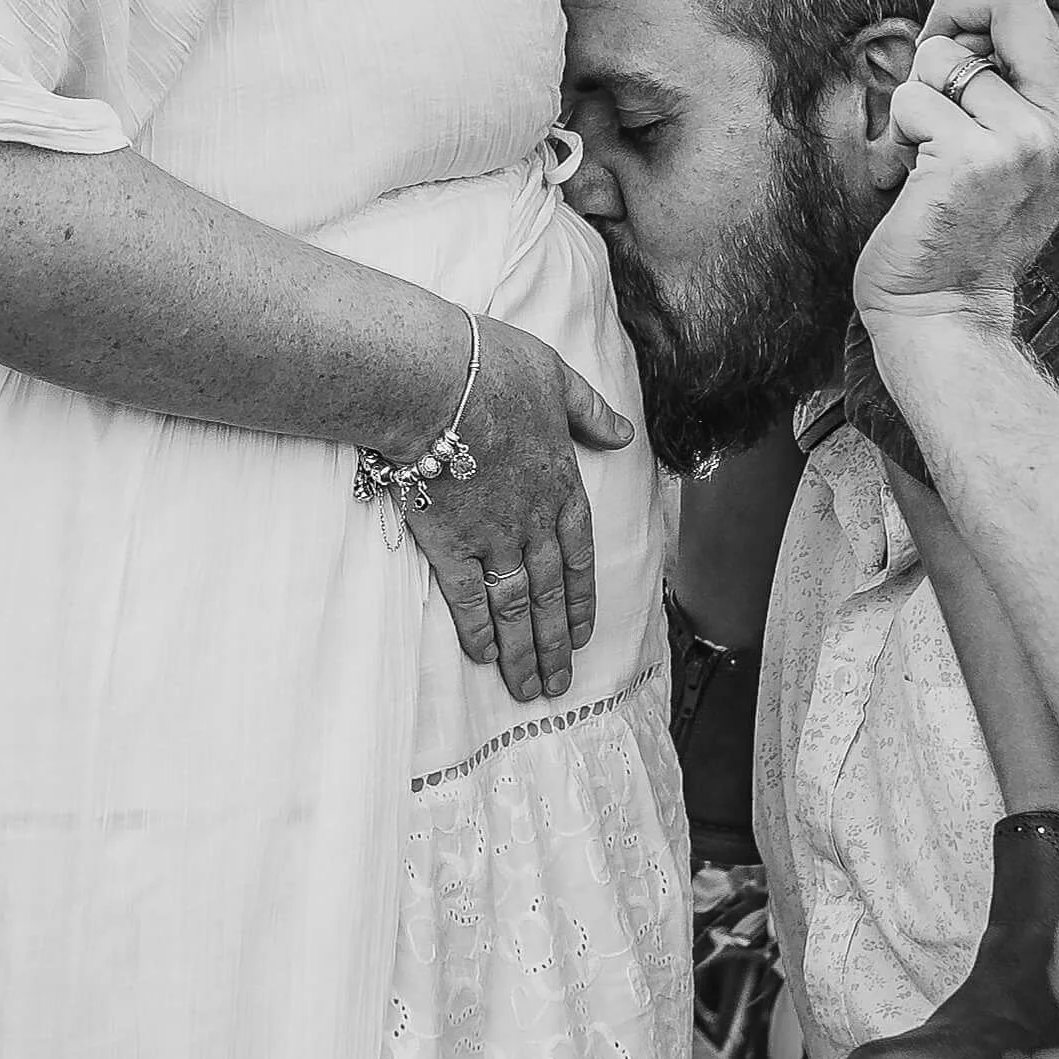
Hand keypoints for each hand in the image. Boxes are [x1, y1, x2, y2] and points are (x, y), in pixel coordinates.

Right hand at [403, 315, 634, 703]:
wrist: (435, 380)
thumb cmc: (495, 369)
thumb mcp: (558, 379)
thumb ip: (590, 412)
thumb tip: (623, 432)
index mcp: (563, 485)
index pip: (580, 556)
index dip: (580, 599)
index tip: (581, 635)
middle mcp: (533, 521)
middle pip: (548, 594)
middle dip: (553, 644)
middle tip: (558, 685)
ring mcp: (492, 536)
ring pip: (514, 606)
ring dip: (523, 651)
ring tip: (528, 688)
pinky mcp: (448, 543)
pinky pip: (467, 598)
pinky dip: (477, 629)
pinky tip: (483, 656)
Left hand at [853, 0, 1058, 330]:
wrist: (942, 307)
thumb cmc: (966, 221)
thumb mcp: (1025, 152)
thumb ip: (1028, 85)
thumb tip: (992, 3)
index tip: (1015, 6)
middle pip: (1024, 1)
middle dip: (963, 7)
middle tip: (943, 52)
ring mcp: (1026, 142)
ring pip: (946, 53)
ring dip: (920, 90)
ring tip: (931, 143)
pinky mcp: (972, 158)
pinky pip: (913, 96)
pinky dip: (899, 127)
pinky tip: (915, 171)